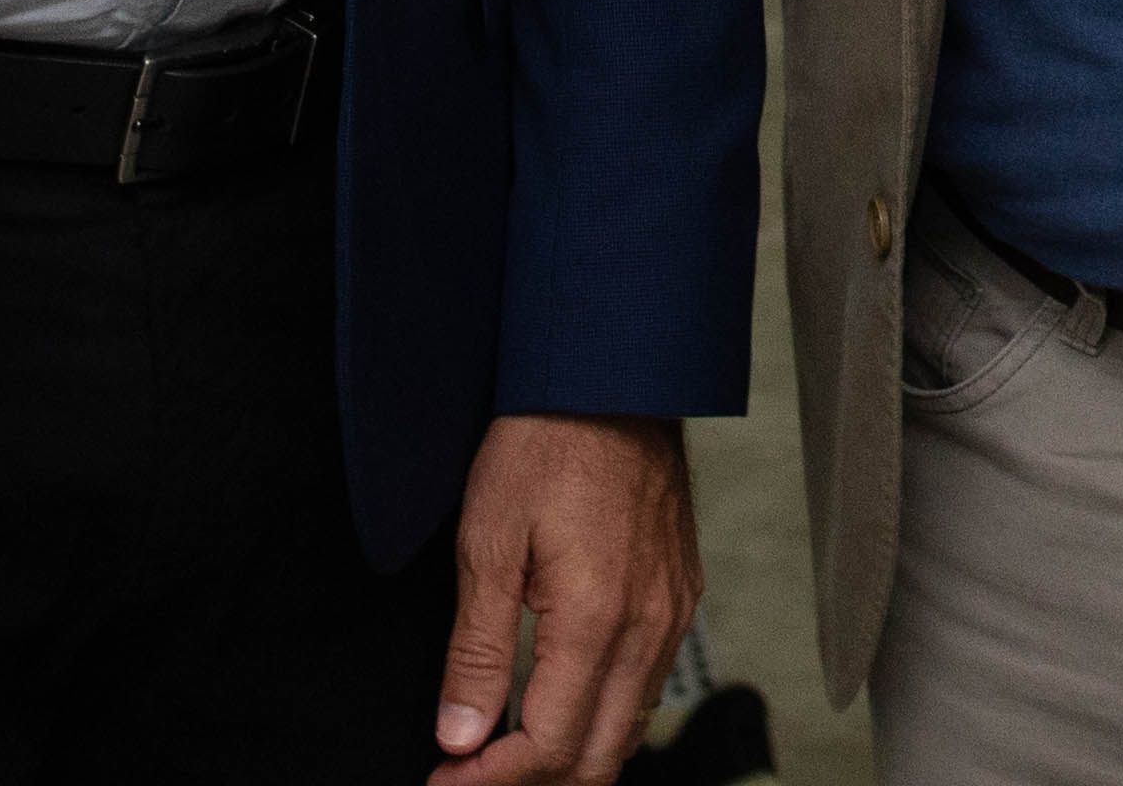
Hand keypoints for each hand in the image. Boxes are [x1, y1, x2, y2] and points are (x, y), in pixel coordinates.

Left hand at [434, 414, 695, 785]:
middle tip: (468, 778)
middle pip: (598, 759)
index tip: (444, 781)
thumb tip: (459, 736)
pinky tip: (561, 705)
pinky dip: (604, 719)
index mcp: (596, 621)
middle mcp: (647, 628)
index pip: (548, 747)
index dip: (490, 782)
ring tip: (504, 753)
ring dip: (569, 758)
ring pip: (630, 731)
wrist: (613, 378)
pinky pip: (649, 687)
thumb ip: (476, 652)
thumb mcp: (487, 544)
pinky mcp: (679, 596)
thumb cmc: (546, 444)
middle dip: (531, 784)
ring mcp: (671, 614)